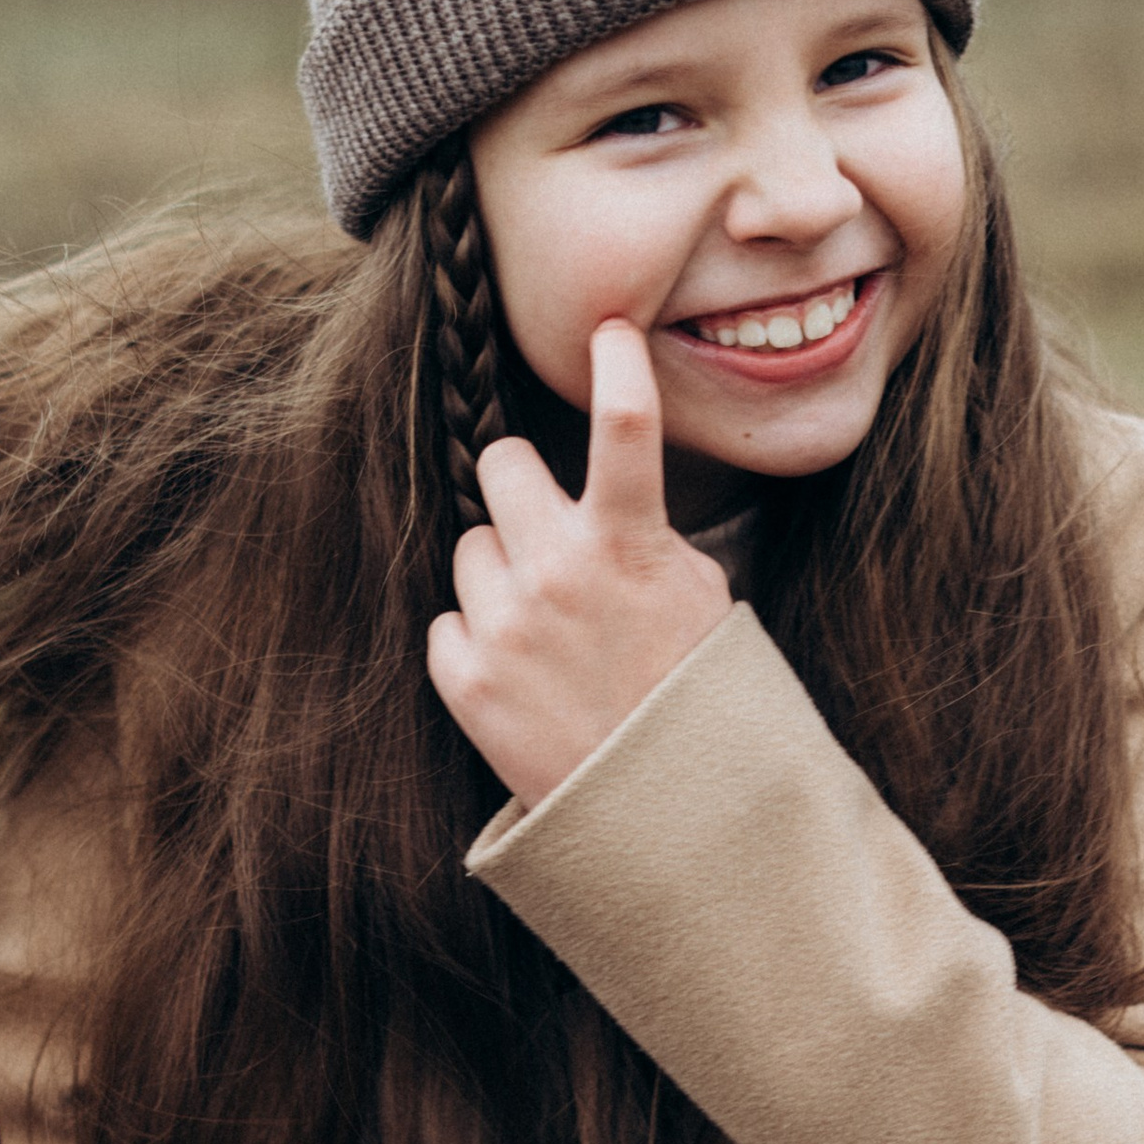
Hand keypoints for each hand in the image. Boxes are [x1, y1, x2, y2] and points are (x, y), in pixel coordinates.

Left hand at [426, 322, 732, 809]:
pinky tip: (522, 678)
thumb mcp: (697, 598)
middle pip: (499, 464)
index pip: (624, 429)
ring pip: (471, 546)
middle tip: (547, 527)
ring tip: (548, 632)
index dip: (617, 367)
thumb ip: (643, 535)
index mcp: (628, 546)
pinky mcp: (464, 679)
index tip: (608, 328)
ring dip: (500, 573)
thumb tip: (598, 491)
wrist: (665, 814)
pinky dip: (476, 641)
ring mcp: (504, 626)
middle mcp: (559, 574)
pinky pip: (447, 622)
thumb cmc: (689, 698)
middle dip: (519, 486)